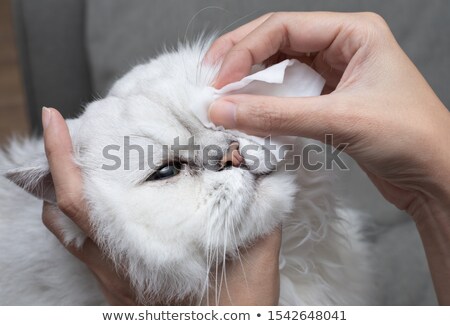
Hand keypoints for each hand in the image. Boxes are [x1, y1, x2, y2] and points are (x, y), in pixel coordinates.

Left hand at [41, 107, 280, 304]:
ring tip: (78, 158)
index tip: (54, 120)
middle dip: (60, 164)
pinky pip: (81, 246)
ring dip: (67, 189)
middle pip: (65, 209)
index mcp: (146, 249)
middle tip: (68, 129)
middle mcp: (119, 265)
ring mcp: (114, 278)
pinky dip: (78, 217)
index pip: (83, 199)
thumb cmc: (238, 305)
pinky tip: (99, 201)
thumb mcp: (257, 249)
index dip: (62, 157)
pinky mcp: (118, 286)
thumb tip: (259, 162)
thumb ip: (259, 203)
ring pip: (68, 229)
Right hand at [205, 12, 449, 303]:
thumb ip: (276, 115)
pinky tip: (248, 113)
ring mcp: (334, 75)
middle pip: (276, 42)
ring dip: (250, 82)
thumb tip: (223, 110)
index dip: (245, 50)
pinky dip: (265, 104)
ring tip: (222, 97)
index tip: (219, 79)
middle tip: (209, 79)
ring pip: (279, 69)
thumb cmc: (410, 139)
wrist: (435, 177)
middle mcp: (341, 48)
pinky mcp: (329, 102)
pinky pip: (287, 95)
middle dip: (240, 59)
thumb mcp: (340, 119)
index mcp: (353, 33)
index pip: (283, 27)